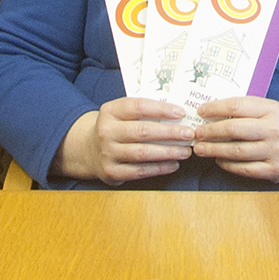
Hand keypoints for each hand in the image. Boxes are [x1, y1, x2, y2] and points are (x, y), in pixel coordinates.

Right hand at [66, 99, 194, 183]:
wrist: (88, 149)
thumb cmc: (116, 127)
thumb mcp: (122, 113)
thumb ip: (144, 111)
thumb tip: (178, 114)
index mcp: (110, 111)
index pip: (138, 106)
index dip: (161, 109)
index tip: (181, 113)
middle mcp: (106, 131)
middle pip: (143, 131)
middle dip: (170, 133)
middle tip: (190, 134)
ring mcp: (107, 153)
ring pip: (143, 153)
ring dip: (168, 152)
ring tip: (186, 151)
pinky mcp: (111, 172)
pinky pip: (139, 171)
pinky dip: (159, 168)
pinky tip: (173, 164)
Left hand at [192, 96, 278, 184]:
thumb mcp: (273, 111)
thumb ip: (249, 111)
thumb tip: (214, 114)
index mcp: (272, 109)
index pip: (238, 106)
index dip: (215, 108)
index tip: (201, 111)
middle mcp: (274, 129)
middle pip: (234, 130)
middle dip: (210, 132)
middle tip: (196, 133)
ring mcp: (274, 151)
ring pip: (236, 151)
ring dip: (214, 150)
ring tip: (200, 149)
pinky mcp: (274, 170)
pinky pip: (244, 169)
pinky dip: (227, 165)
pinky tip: (219, 161)